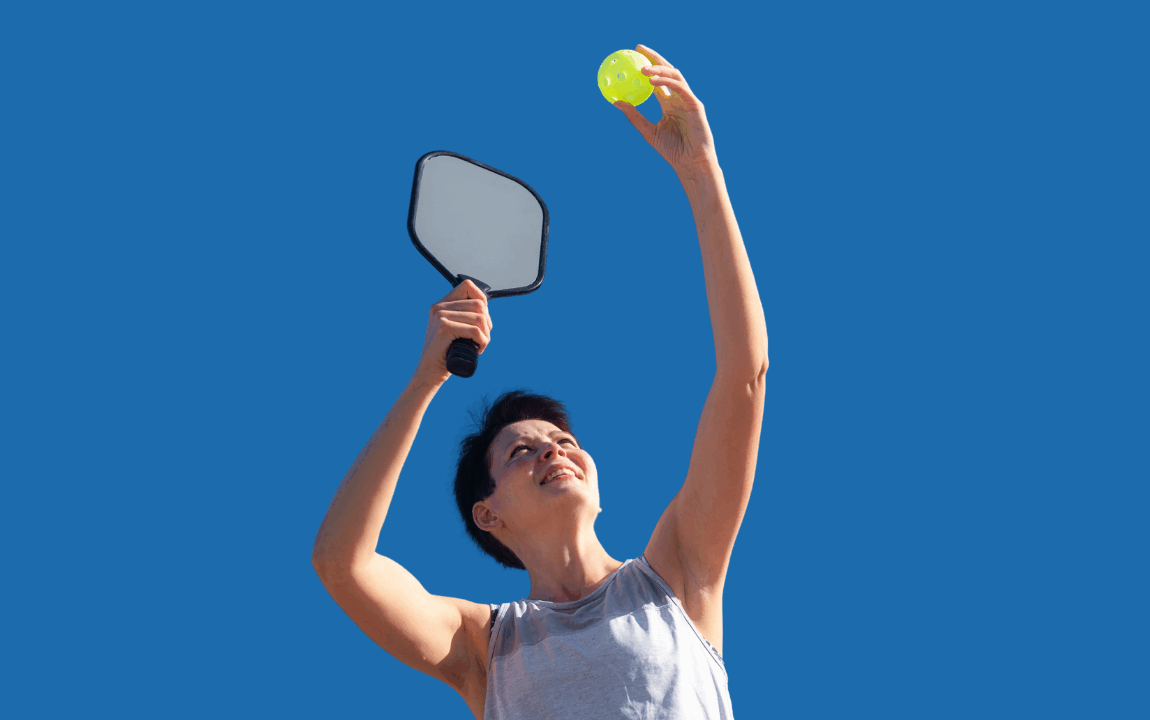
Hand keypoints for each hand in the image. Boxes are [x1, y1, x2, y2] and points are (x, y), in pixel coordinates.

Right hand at [413, 279, 492, 385]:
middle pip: (479, 304)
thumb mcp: (455, 330)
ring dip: (486, 334)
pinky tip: (479, 349)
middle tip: (483, 338)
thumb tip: (485, 306)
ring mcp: (440, 316)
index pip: (468, 286)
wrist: (430, 373)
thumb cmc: (446, 353)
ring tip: (480, 345)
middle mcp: (439, 307)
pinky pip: (475, 331)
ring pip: (480, 318)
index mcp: (441, 304)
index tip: (483, 320)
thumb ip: (464, 316)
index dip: (482, 300)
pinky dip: (483, 341)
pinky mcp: (444, 328)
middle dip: (488, 323)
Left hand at [613, 44, 717, 172]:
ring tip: (642, 67)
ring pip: (674, 75)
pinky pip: (680, 88)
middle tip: (638, 48)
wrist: (690, 163)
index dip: (647, 66)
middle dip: (654, 57)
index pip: (657, 80)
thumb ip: (634, 115)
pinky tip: (652, 81)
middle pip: (667, 71)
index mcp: (669, 103)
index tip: (632, 56)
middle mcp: (678, 98)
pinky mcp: (695, 104)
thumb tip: (615, 101)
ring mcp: (688, 100)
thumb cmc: (672, 150)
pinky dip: (666, 82)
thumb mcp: (647, 131)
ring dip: (659, 68)